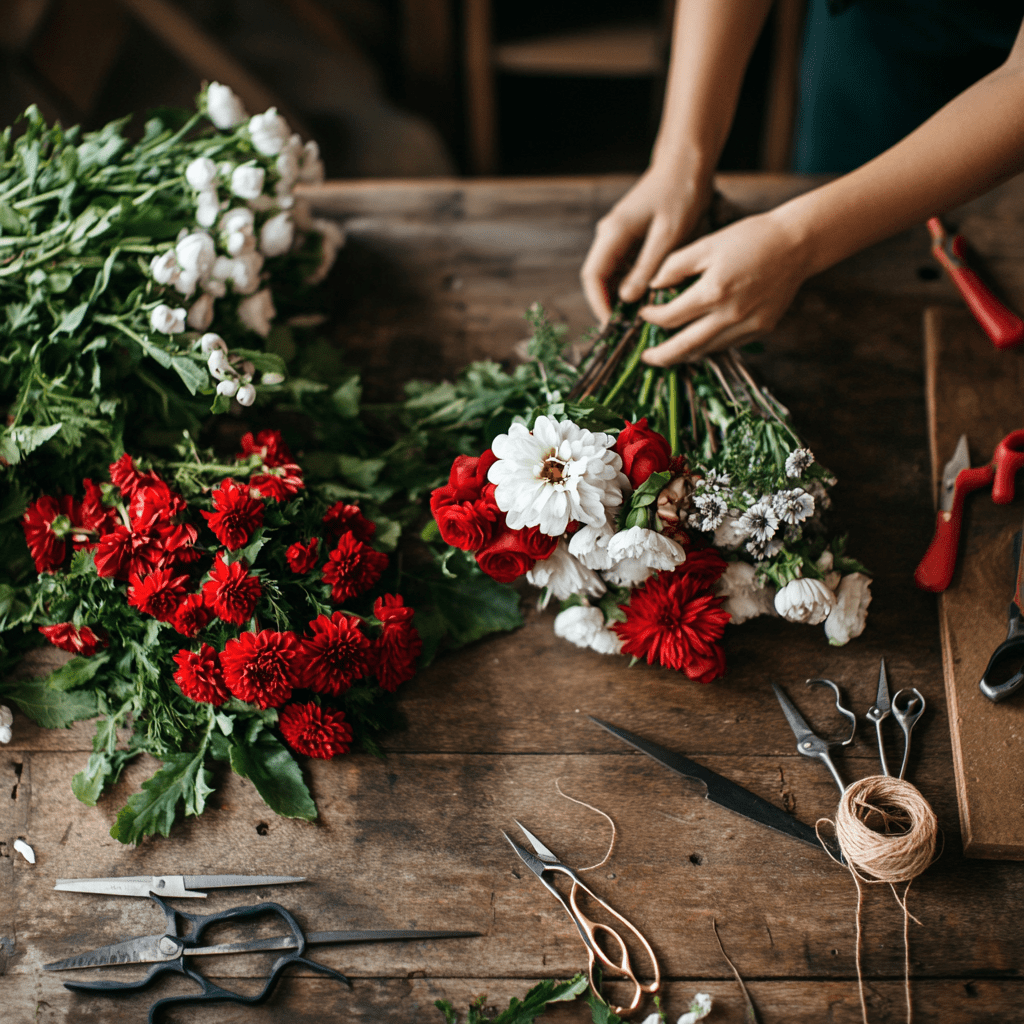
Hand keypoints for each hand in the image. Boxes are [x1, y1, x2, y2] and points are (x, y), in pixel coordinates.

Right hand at [580, 163, 712, 323]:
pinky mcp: (631, 239)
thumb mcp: (668, 235)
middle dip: (610, 306)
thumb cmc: (680, 193)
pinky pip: (625, 268)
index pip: (593, 277)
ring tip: (640, 319)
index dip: (599, 304)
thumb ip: (646, 268)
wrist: (686, 164)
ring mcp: (619, 237)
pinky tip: (649, 298)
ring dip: (622, 298)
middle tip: (628, 329)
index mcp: (613, 233)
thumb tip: (627, 299)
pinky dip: (633, 285)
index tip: (613, 326)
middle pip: (599, 280)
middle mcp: (610, 236)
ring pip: (612, 276)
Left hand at [638, 209, 812, 364]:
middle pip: (685, 347)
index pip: (670, 318)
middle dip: (661, 356)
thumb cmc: (750, 238)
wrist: (796, 243)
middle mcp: (729, 315)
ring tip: (669, 354)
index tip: (645, 313)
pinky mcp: (761, 328)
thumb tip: (654, 286)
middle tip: (646, 358)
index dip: (652, 318)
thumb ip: (675, 265)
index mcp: (712, 291)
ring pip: (707, 350)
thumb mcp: (707, 244)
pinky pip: (728, 345)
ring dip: (684, 355)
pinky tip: (699, 341)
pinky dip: (709, 346)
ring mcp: (748, 325)